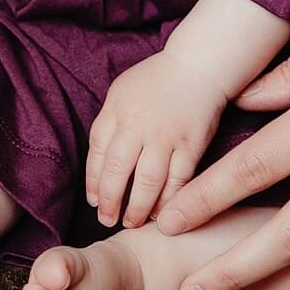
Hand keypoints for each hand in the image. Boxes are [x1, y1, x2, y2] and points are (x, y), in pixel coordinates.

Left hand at [86, 48, 228, 229]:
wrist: (196, 67)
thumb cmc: (155, 81)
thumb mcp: (120, 93)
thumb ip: (109, 124)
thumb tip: (100, 162)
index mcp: (116, 111)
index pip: (96, 154)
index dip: (93, 183)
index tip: (94, 201)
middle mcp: (138, 126)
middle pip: (116, 172)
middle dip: (109, 202)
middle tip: (108, 219)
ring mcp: (166, 137)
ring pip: (147, 182)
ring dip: (137, 208)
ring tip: (132, 222)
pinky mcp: (191, 146)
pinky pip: (178, 181)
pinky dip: (169, 201)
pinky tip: (161, 214)